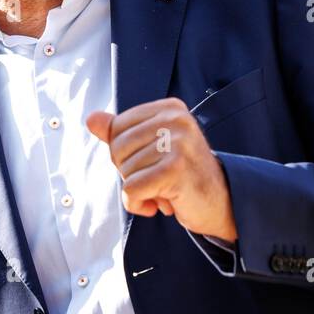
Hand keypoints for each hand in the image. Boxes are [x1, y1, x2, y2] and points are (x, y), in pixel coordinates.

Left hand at [87, 98, 237, 241]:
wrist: (222, 203)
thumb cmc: (184, 175)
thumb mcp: (153, 148)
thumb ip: (121, 132)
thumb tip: (91, 119)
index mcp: (170, 108)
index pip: (118, 127)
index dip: (125, 154)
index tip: (151, 163)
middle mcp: (176, 119)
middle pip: (118, 148)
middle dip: (130, 173)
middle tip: (158, 180)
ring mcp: (177, 143)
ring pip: (125, 171)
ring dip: (139, 191)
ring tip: (165, 190)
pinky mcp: (175, 169)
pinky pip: (132, 190)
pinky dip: (139, 204)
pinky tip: (161, 204)